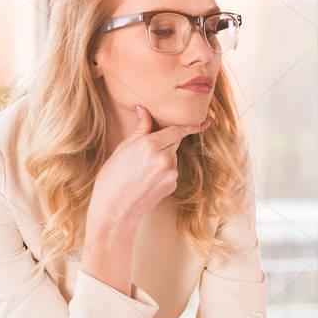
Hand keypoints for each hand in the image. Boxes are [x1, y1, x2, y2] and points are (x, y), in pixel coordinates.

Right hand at [88, 105, 208, 230]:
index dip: (190, 126)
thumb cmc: (112, 176)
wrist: (115, 208)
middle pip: (174, 142)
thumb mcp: (123, 148)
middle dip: (164, 141)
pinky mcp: (173, 184)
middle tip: (145, 150)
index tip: (204, 123)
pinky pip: (171, 170)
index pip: (176, 130)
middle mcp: (164, 158)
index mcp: (150, 145)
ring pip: (172, 156)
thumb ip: (140, 129)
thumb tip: (143, 110)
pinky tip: (147, 178)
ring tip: (142, 168)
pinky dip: (163, 170)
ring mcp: (171, 173)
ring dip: (163, 156)